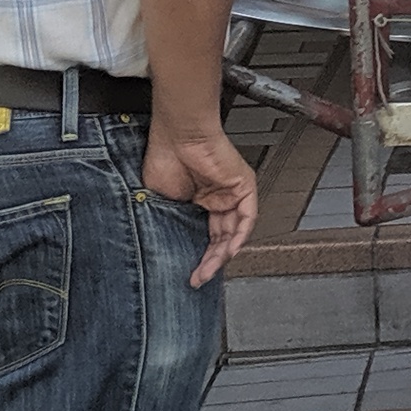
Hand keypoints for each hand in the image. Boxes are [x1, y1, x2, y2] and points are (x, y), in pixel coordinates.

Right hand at [142, 118, 259, 286]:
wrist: (176, 134)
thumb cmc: (165, 156)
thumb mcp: (162, 200)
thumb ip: (172, 220)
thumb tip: (168, 244)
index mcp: (200, 201)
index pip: (206, 235)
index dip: (199, 256)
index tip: (190, 273)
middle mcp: (219, 198)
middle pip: (222, 238)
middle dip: (210, 261)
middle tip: (198, 277)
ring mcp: (233, 192)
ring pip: (235, 231)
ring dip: (222, 254)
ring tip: (207, 269)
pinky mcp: (244, 186)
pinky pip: (248, 217)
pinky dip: (240, 236)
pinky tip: (228, 251)